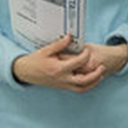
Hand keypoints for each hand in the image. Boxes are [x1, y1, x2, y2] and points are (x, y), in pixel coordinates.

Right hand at [12, 36, 127, 92]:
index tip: (87, 50)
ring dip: (94, 82)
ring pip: (82, 88)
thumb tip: (70, 37)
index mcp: (58, 68)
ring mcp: (63, 84)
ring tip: (101, 74)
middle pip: (84, 80)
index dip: (85, 55)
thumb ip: (60, 44)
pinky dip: (86, 86)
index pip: (78, 62)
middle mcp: (62, 79)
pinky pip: (77, 89)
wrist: (25, 72)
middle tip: (102, 66)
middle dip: (95, 74)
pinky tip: (91, 80)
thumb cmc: (35, 61)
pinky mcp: (62, 87)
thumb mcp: (46, 50)